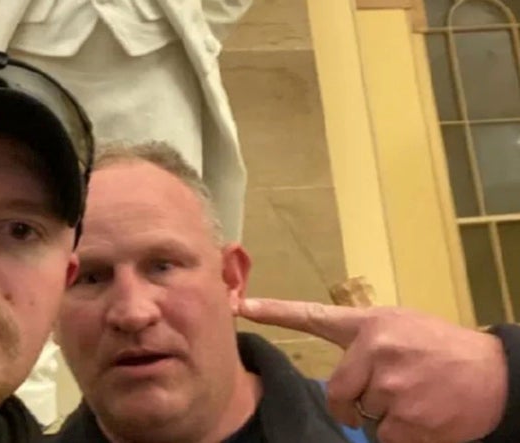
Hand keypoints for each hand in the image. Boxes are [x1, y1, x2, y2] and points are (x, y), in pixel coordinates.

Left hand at [239, 297, 507, 442]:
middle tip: (389, 392)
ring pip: (361, 416)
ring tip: (414, 397)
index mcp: (369, 324)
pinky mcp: (406, 416)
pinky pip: (383, 437)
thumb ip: (364, 341)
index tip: (241, 306)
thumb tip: (339, 374)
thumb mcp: (400, 327)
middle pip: (335, 392)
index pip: (314, 317)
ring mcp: (389, 383)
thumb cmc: (442, 349)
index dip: (274, 312)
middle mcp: (374, 348)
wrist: (494, 373)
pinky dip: (401, 435)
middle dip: (354, 402)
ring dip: (383, 416)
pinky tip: (423, 416)